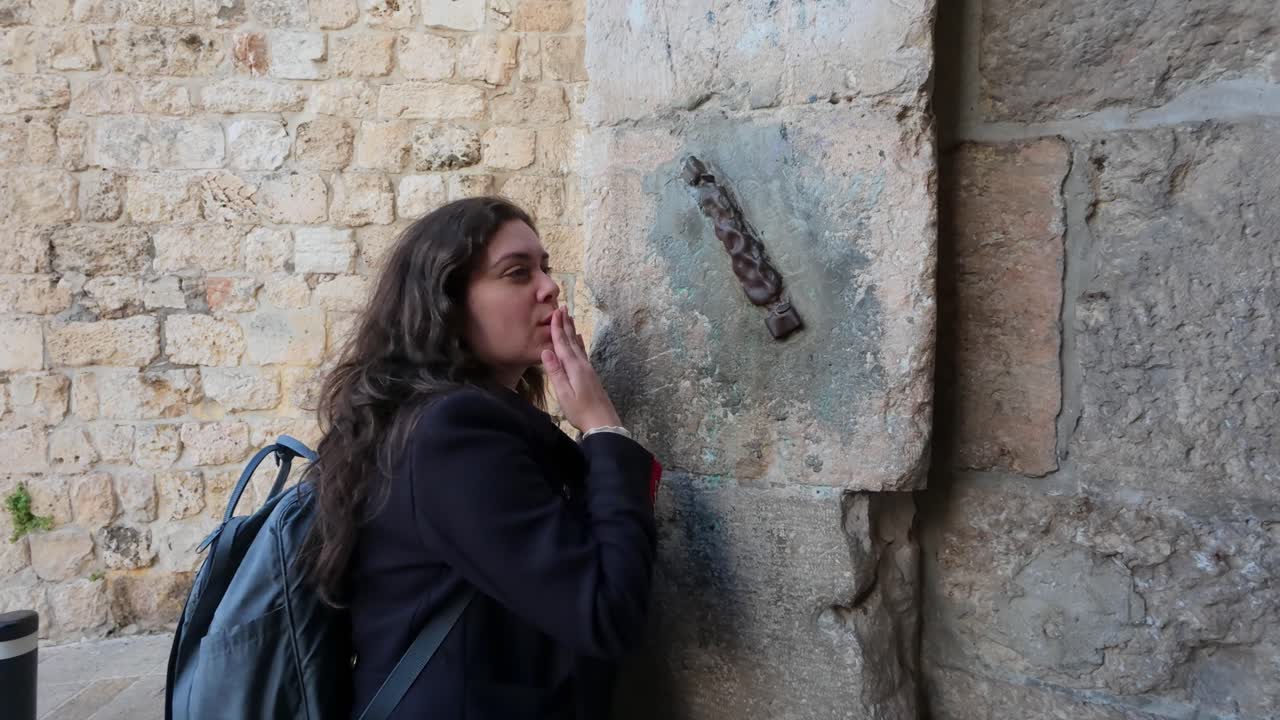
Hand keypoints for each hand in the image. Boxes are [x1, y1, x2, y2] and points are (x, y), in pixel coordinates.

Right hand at [541, 307, 621, 432]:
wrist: (603, 423)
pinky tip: (579, 340)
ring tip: (570, 319)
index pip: (563, 344)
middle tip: (562, 307)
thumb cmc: (581, 411)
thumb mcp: (564, 393)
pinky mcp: (590, 375)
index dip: (558, 328)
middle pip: (572, 341)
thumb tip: (546, 351)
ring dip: (572, 331)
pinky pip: (582, 353)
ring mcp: (588, 369)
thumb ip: (556, 372)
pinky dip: (579, 343)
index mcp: (574, 368)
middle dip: (566, 324)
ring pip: (578, 345)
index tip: (555, 313)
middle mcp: (582, 365)